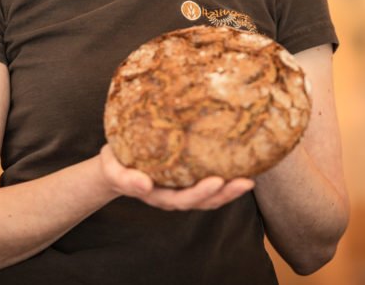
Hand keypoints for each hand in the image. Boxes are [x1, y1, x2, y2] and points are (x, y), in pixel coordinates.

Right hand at [98, 144, 253, 210]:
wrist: (115, 164)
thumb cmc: (116, 163)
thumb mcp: (113, 169)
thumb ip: (126, 179)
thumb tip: (144, 185)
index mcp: (158, 195)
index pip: (183, 199)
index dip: (201, 193)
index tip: (217, 181)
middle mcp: (174, 196)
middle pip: (203, 201)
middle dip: (225, 193)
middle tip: (245, 181)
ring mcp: (182, 189)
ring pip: (211, 196)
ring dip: (231, 190)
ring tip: (250, 179)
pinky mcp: (188, 179)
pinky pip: (210, 184)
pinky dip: (226, 180)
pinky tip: (243, 167)